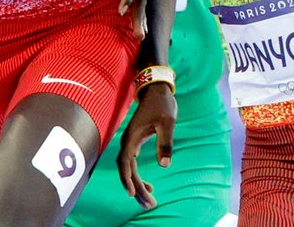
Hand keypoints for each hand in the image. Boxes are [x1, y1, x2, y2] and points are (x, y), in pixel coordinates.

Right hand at [117, 83, 176, 207]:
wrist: (156, 89)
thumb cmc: (162, 104)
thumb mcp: (168, 123)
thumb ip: (165, 143)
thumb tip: (164, 165)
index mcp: (132, 137)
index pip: (125, 162)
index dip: (127, 178)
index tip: (132, 193)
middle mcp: (128, 142)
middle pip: (126, 170)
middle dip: (135, 187)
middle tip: (148, 204)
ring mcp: (130, 142)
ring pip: (128, 169)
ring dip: (136, 185)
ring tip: (148, 201)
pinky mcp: (135, 142)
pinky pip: (132, 164)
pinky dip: (138, 176)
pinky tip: (149, 186)